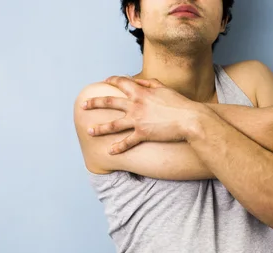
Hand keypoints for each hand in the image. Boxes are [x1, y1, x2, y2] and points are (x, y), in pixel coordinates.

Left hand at [81, 76, 202, 153]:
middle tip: (83, 105)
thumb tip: (137, 80)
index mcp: (140, 91)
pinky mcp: (143, 134)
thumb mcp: (164, 88)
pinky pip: (127, 142)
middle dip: (94, 103)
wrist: (189, 119)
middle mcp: (135, 105)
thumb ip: (149, 83)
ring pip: (112, 124)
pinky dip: (118, 147)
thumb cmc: (180, 104)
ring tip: (89, 130)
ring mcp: (137, 120)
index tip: (105, 81)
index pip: (120, 82)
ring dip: (99, 128)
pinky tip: (110, 151)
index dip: (112, 80)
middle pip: (108, 102)